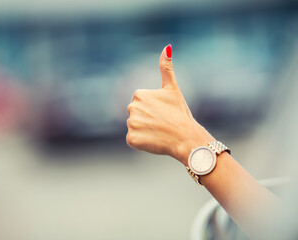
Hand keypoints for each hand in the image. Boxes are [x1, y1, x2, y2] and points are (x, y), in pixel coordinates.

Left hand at [126, 45, 213, 165]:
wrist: (186, 138)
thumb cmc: (180, 113)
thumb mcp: (172, 89)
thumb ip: (166, 68)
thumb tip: (167, 46)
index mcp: (139, 95)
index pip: (140, 104)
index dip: (153, 109)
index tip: (163, 113)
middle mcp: (131, 108)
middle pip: (136, 115)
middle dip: (147, 119)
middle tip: (162, 123)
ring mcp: (131, 124)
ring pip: (135, 127)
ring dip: (145, 131)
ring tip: (159, 131)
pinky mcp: (131, 139)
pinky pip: (133, 140)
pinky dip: (142, 142)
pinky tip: (153, 140)